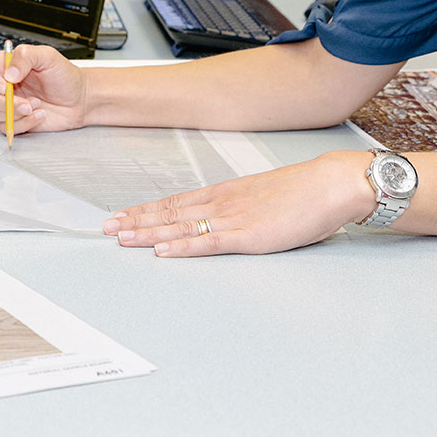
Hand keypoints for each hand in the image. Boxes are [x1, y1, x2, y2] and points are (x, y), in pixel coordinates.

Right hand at [0, 44, 87, 134]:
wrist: (80, 99)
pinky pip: (6, 126)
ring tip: (35, 105)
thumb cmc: (65, 76)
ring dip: (15, 112)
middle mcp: (3, 83)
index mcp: (5, 64)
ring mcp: (7, 102)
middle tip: (27, 100)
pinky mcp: (15, 119)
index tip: (2, 84)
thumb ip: (26, 56)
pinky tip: (38, 114)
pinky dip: (23, 123)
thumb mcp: (48, 56)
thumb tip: (8, 73)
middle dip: (5, 101)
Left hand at [101, 150, 375, 255]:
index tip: (121, 215)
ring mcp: (233, 219)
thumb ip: (241, 208)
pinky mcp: (249, 236)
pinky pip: (208, 243)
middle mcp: (222, 203)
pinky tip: (162, 251)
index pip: (175, 202)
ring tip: (121, 238)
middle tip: (106, 228)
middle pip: (169, 213)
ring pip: (180, 227)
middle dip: (136, 221)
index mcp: (225, 193)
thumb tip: (224, 218)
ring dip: (148, 233)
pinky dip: (182, 247)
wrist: (330, 184)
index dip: (145, 210)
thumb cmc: (304, 192)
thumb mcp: (263, 196)